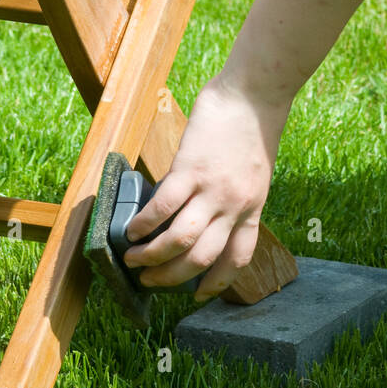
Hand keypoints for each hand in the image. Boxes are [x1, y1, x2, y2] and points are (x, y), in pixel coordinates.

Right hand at [123, 76, 290, 300]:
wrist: (255, 93)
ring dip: (153, 258)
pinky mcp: (191, 169)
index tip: (199, 294)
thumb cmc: (254, 124)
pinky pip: (163, 207)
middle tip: (150, 279)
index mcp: (253, 208)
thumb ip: (235, 193)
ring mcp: (213, 190)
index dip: (218, 282)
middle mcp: (235, 207)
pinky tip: (131, 229)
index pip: (238, 258)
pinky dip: (144, 224)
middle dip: (172, 277)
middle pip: (203, 258)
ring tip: (133, 260)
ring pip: (181, 241)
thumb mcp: (255, 170)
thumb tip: (206, 206)